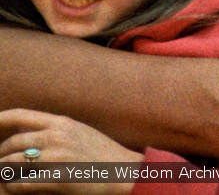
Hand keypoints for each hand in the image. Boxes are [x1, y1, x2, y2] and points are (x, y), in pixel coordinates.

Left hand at [0, 109, 142, 194]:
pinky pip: (21, 183)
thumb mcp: (78, 131)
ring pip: (12, 163)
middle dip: (1, 154)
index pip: (22, 115)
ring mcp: (55, 158)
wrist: (121, 172)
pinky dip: (11, 187)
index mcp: (61, 122)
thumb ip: (54, 129)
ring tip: (2, 176)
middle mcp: (55, 136)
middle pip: (13, 142)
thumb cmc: (101, 153)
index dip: (1, 118)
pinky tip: (11, 188)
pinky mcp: (55, 180)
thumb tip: (28, 130)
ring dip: (3, 171)